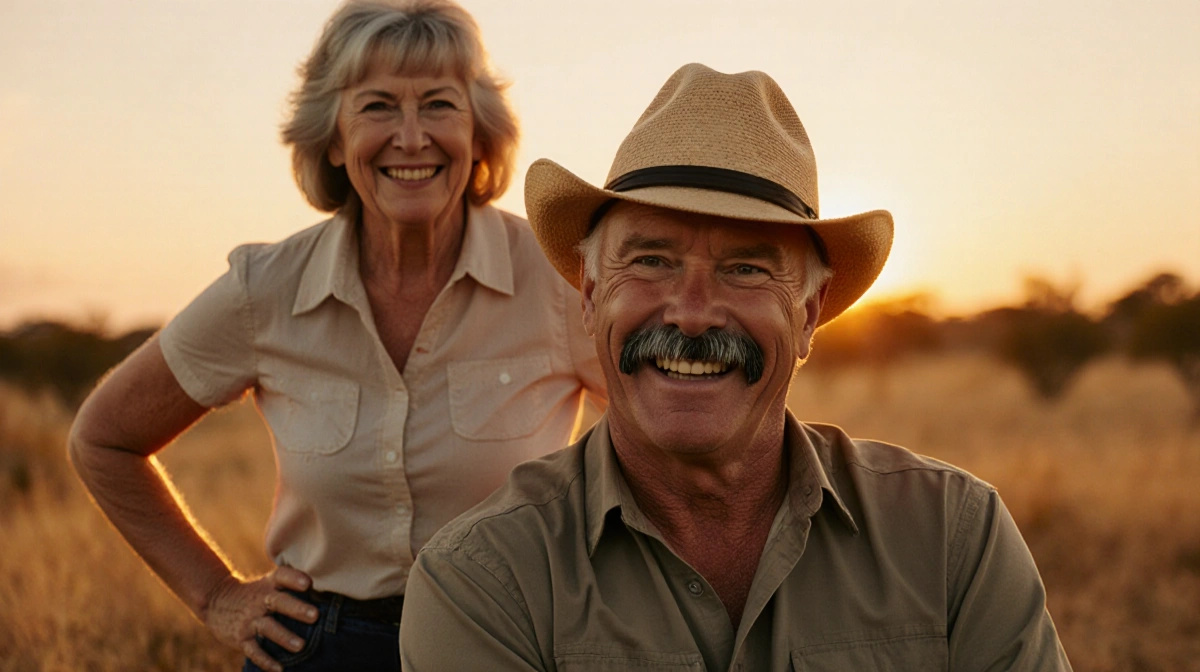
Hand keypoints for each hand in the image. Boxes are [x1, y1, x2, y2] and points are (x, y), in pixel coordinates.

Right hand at [201, 566, 317, 671]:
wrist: (216, 601)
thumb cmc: (256, 592)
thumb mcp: (269, 583)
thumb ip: (292, 584)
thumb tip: (330, 588)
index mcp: (269, 585)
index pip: (282, 577)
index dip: (294, 579)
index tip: (308, 583)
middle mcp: (260, 601)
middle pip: (279, 602)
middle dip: (296, 609)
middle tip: (315, 615)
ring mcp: (250, 620)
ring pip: (268, 628)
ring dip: (284, 637)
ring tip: (300, 646)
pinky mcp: (242, 638)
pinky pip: (254, 651)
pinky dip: (266, 661)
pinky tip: (279, 669)